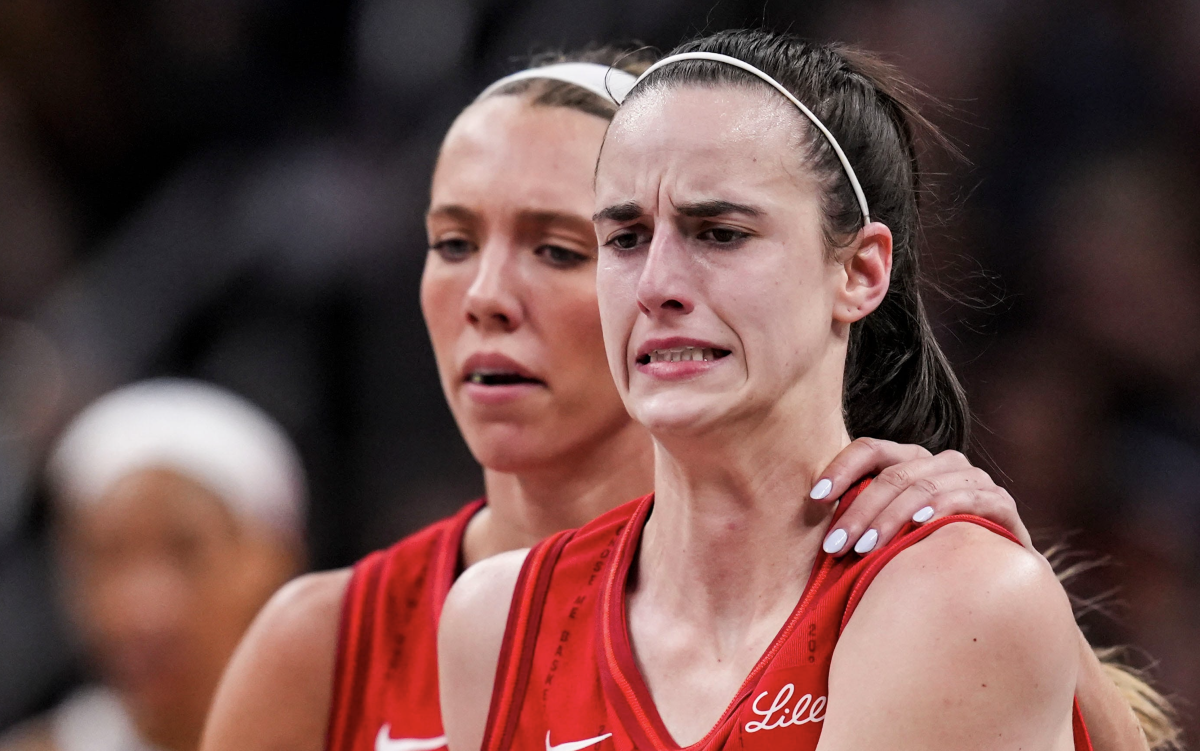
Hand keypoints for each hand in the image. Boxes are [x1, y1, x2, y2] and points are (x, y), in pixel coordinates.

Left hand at [811, 437, 1032, 555]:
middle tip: (834, 545)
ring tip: (865, 548)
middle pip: (892, 475)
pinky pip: (966, 499)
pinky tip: (918, 527)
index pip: (869, 449)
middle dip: (858, 511)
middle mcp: (942, 462)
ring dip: (890, 518)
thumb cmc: (930, 552)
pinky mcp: (999, 502)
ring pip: (922, 487)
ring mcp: (973, 479)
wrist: (997, 578)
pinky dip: (940, 509)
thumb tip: (810, 519)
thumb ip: (862, 518)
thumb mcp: (892, 531)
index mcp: (911, 460)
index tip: (814, 499)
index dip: (839, 469)